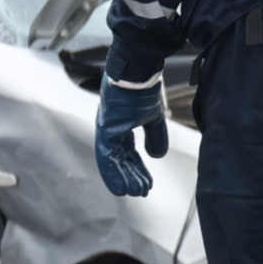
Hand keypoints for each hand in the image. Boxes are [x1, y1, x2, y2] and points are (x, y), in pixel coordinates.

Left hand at [94, 79, 169, 197]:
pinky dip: (114, 173)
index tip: (145, 182)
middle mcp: (111, 131)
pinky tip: (122, 185)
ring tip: (134, 192)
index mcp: (121, 127)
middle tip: (141, 191)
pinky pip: (107, 158)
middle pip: (121, 160)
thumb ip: (155, 137)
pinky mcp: (105, 131)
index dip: (137, 168)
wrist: (137, 71)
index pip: (127, 153)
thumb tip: (157, 156)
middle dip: (132, 176)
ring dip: (124, 178)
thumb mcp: (152, 117)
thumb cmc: (142, 87)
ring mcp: (106, 131)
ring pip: (113, 162)